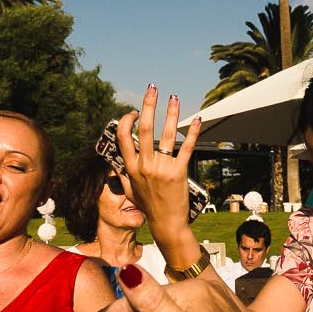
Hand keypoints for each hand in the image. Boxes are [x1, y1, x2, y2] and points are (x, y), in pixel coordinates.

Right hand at [116, 86, 199, 244]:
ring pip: (166, 134)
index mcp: (131, 167)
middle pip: (145, 128)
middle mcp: (145, 165)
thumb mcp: (129, 191)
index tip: (135, 112)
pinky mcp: (179, 172)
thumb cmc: (148, 207)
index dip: (127, 121)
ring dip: (170, 113)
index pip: (123, 137)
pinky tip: (197, 120)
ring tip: (173, 97)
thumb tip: (115, 163)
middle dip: (149, 105)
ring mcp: (162, 168)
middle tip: (152, 88)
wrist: (166, 223)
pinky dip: (192, 132)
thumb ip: (122, 174)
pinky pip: (186, 148)